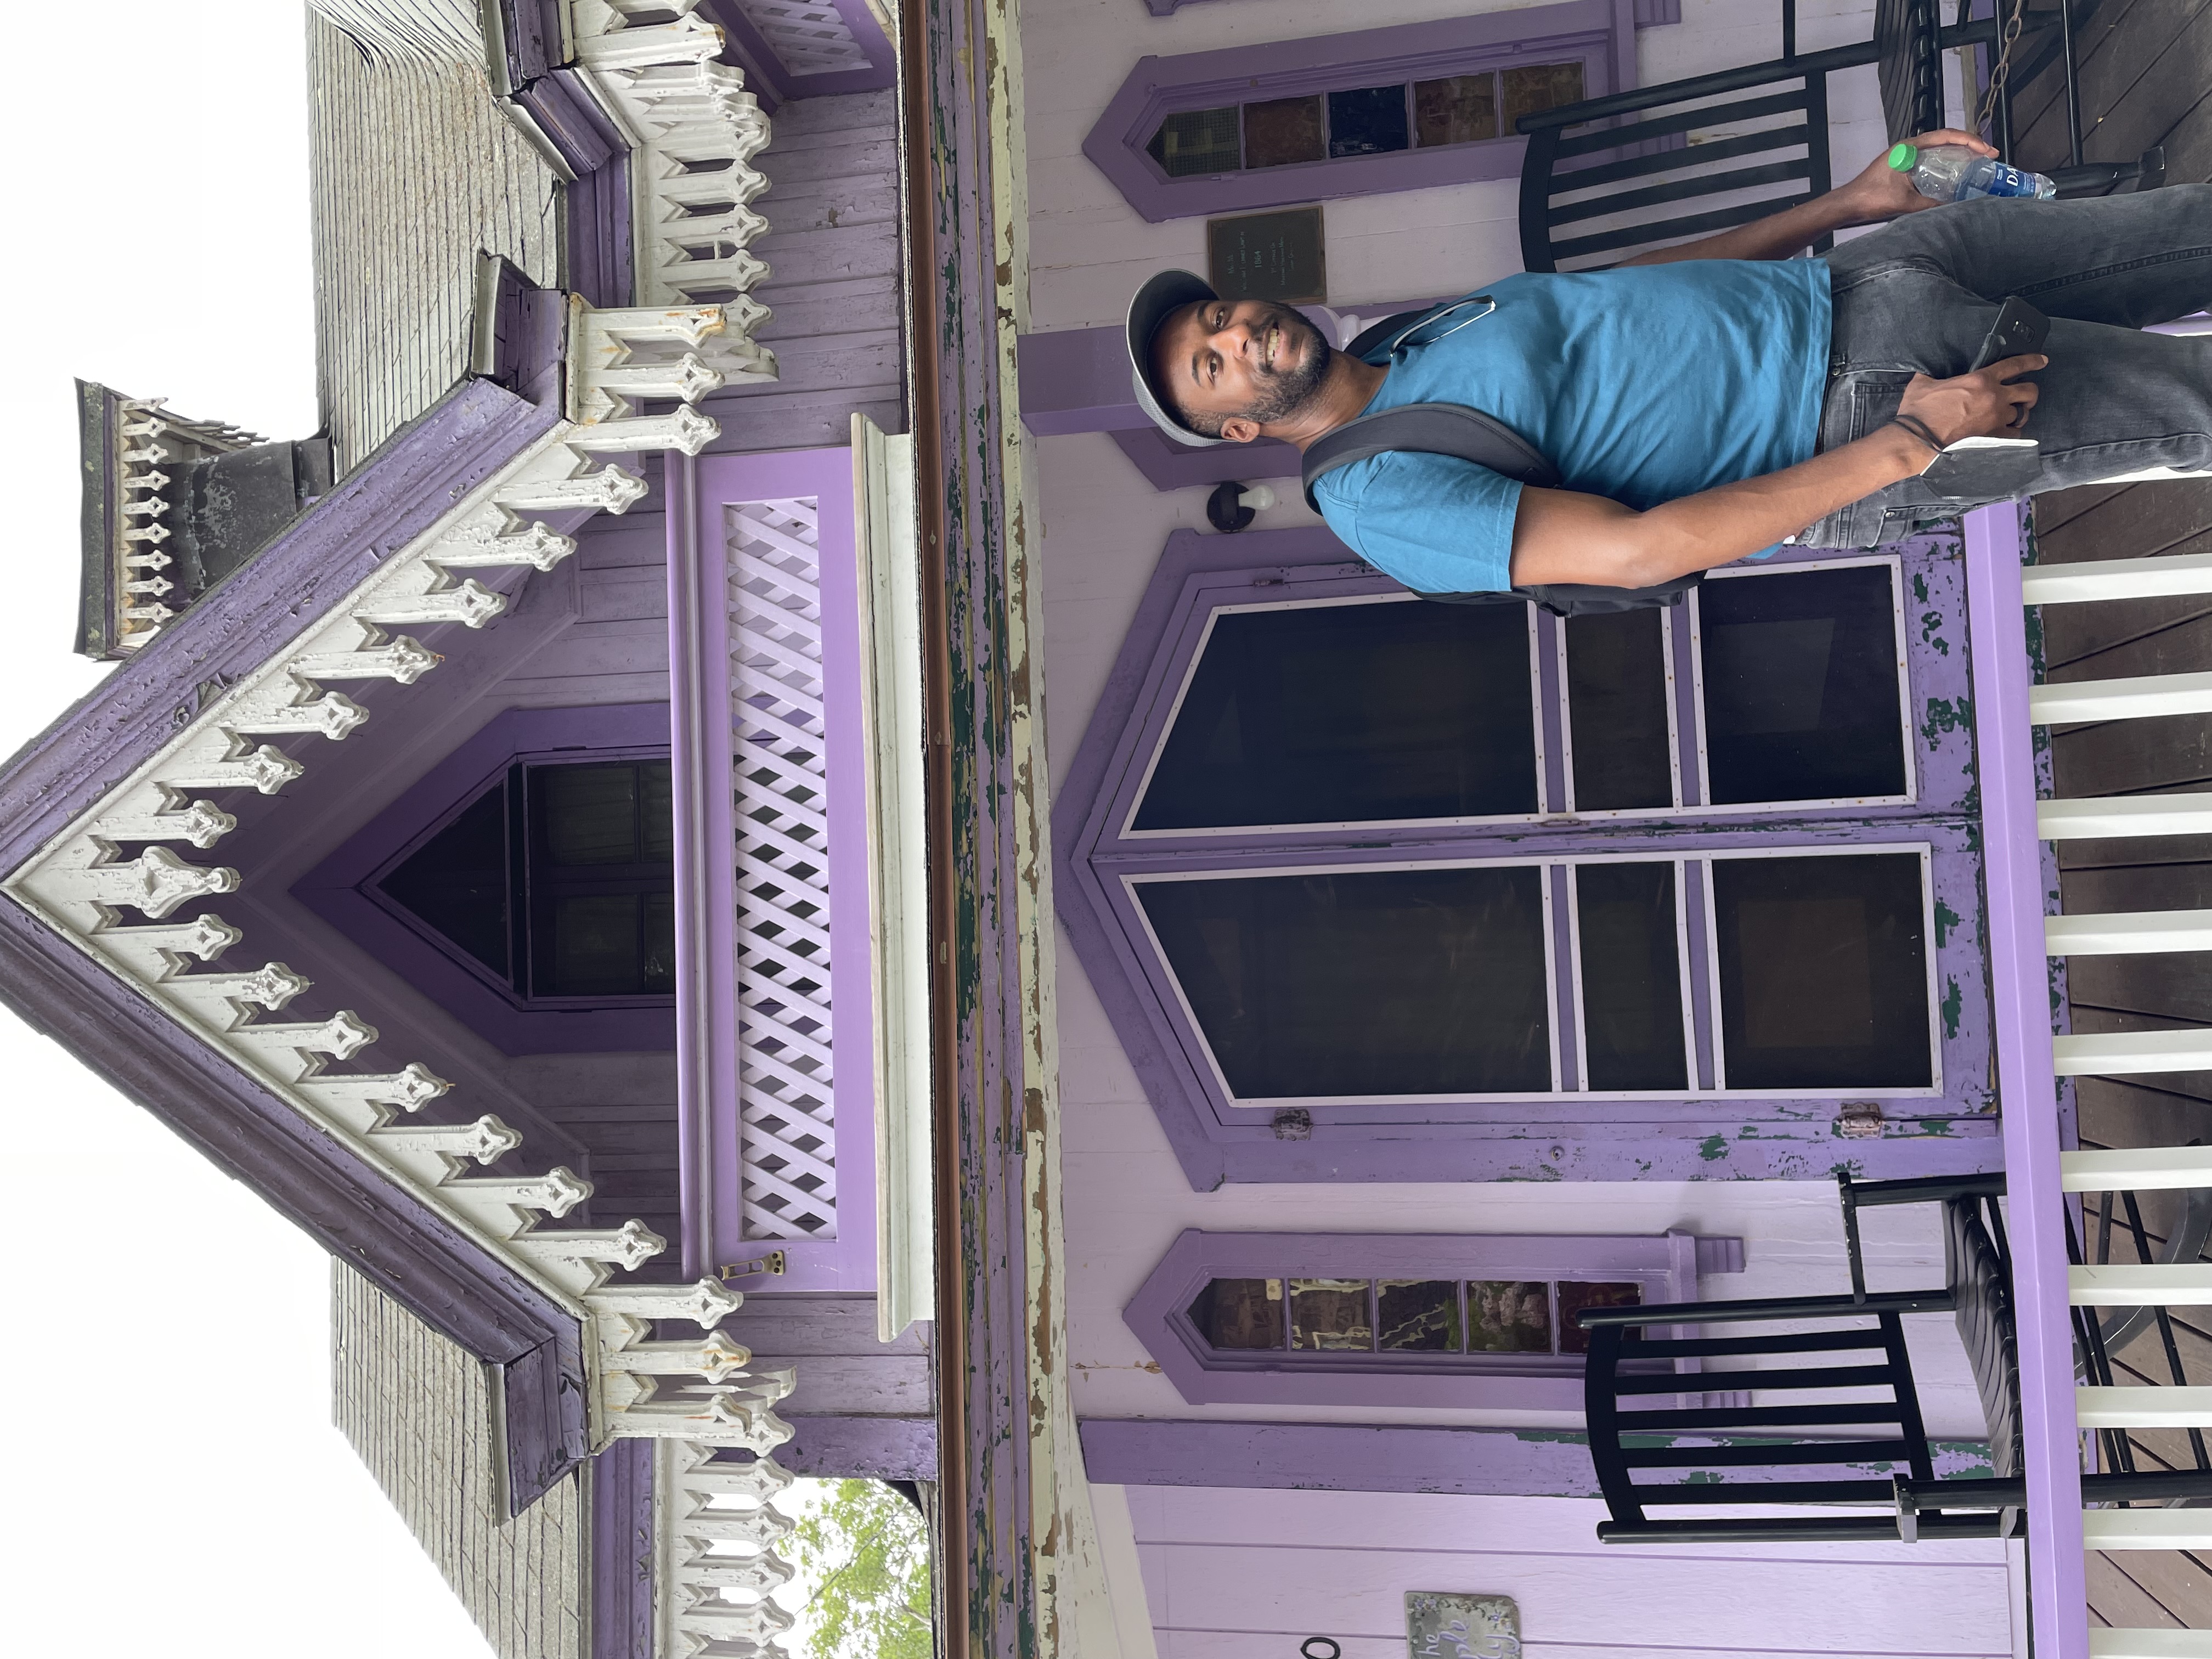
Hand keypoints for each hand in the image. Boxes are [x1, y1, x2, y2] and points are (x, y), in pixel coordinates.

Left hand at [1836, 128, 1998, 222]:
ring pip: (1938, 148)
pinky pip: (1929, 159)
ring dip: (1958, 153)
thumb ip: (1932, 205)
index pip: (1946, 136)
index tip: (1986, 150)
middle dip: (1969, 145)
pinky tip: (1954, 173)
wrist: (1847, 205)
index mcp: (1909, 147)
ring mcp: (1905, 156)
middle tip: (1988, 155)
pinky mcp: (1902, 166)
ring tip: (1977, 162)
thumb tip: (1957, 206)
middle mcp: (1908, 148)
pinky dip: (1945, 162)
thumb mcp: (1905, 203)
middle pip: (1945, 139)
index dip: (1970, 141)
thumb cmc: (1869, 199)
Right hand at [1894, 354, 2045, 456]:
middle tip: (2025, 397)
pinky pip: (2014, 435)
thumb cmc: (1918, 412)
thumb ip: (1932, 377)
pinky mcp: (1993, 438)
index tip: (2042, 361)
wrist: (1917, 440)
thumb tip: (1926, 377)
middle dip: (2030, 393)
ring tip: (2010, 418)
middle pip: (2029, 391)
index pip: (2015, 365)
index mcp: (1981, 379)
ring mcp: (1996, 419)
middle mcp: (1995, 397)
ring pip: (2021, 414)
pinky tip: (2003, 434)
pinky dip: (2010, 434)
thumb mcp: (1922, 384)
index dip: (2032, 361)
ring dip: (2017, 415)